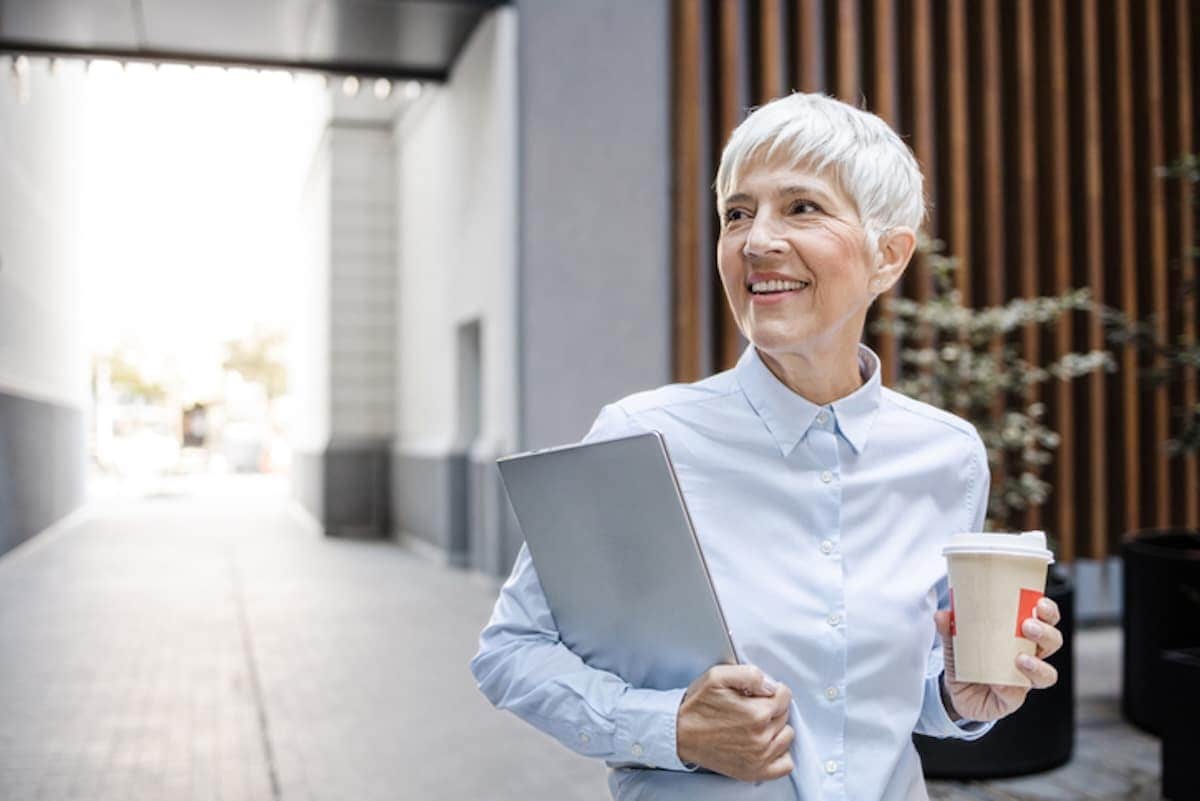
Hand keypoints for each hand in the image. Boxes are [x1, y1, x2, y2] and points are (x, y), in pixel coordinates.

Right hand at [675, 664, 793, 782]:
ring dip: (776, 728)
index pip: (785, 696)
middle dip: (772, 707)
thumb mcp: (717, 676)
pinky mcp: (754, 772)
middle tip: (751, 706)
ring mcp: (759, 758)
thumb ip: (749, 674)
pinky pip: (785, 765)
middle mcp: (761, 738)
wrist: (679, 734)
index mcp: (756, 713)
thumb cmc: (697, 706)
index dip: (771, 690)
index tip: (758, 692)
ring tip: (756, 724)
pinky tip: (765, 744)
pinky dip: (779, 753)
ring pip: (787, 737)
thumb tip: (770, 684)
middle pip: (785, 715)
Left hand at [933, 596, 1062, 721]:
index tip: (1040, 603)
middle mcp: (1030, 657)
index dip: (1048, 612)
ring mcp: (1024, 680)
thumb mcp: (955, 641)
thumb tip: (942, 614)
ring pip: (1047, 674)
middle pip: (1053, 643)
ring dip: (1037, 665)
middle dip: (1045, 633)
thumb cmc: (966, 661)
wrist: (956, 693)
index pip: (1046, 620)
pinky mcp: (1012, 700)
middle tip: (1027, 626)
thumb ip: (949, 628)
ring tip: (1020, 658)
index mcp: (1021, 636)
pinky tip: (999, 683)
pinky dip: (1009, 688)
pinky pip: (1017, 696)